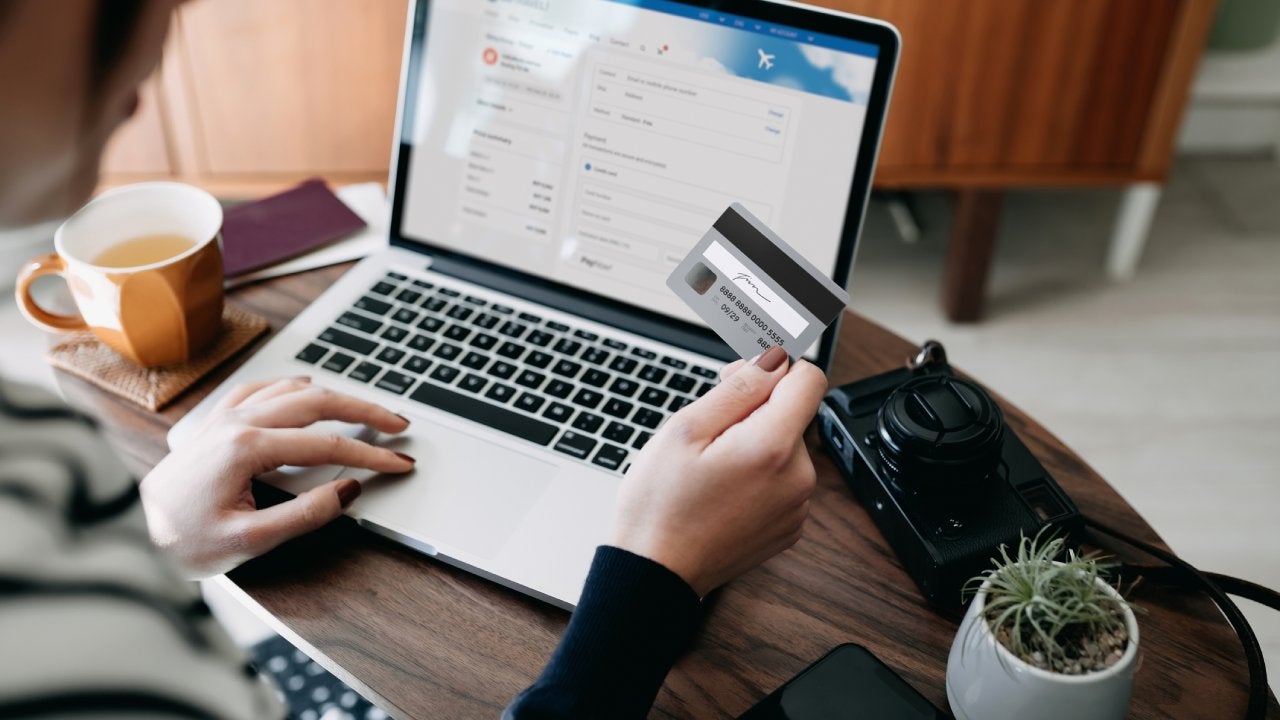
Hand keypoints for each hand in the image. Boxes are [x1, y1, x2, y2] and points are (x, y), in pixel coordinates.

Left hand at [140, 377, 413, 576]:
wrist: (130, 535)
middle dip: (365, 409)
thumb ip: (304, 516)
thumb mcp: (248, 543)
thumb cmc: (181, 543)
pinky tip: (304, 390)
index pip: (328, 444)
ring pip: (292, 390)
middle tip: (399, 425)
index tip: (401, 464)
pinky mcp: (215, 424)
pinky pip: (261, 389)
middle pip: (318, 402)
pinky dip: (292, 387)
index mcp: (248, 448)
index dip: (372, 454)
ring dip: (334, 396)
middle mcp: (237, 423)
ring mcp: (224, 418)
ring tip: (365, 409)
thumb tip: (348, 490)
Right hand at [610, 346, 826, 595]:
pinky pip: (782, 481)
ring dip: (753, 443)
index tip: (742, 377)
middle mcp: (798, 478)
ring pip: (785, 447)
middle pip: (793, 414)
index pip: (809, 379)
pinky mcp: (788, 527)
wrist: (655, 574)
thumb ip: (740, 387)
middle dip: (754, 409)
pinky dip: (756, 476)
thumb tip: (775, 358)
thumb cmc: (660, 506)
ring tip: (708, 466)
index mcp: (774, 447)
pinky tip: (720, 490)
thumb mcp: (686, 429)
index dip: (774, 367)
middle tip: (705, 427)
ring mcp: (796, 507)